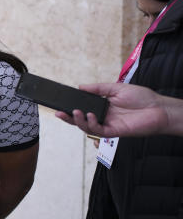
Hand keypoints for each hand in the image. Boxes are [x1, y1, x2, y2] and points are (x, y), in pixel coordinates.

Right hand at [55, 82, 169, 137]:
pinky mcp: (115, 132)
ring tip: (74, 112)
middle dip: (68, 117)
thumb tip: (80, 86)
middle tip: (58, 112)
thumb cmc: (142, 97)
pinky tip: (91, 116)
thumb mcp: (116, 88)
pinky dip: (92, 124)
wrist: (159, 108)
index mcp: (103, 106)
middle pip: (81, 120)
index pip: (83, 108)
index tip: (60, 103)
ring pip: (87, 127)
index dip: (71, 107)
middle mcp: (103, 116)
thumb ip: (98, 88)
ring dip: (78, 121)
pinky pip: (99, 131)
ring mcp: (108, 125)